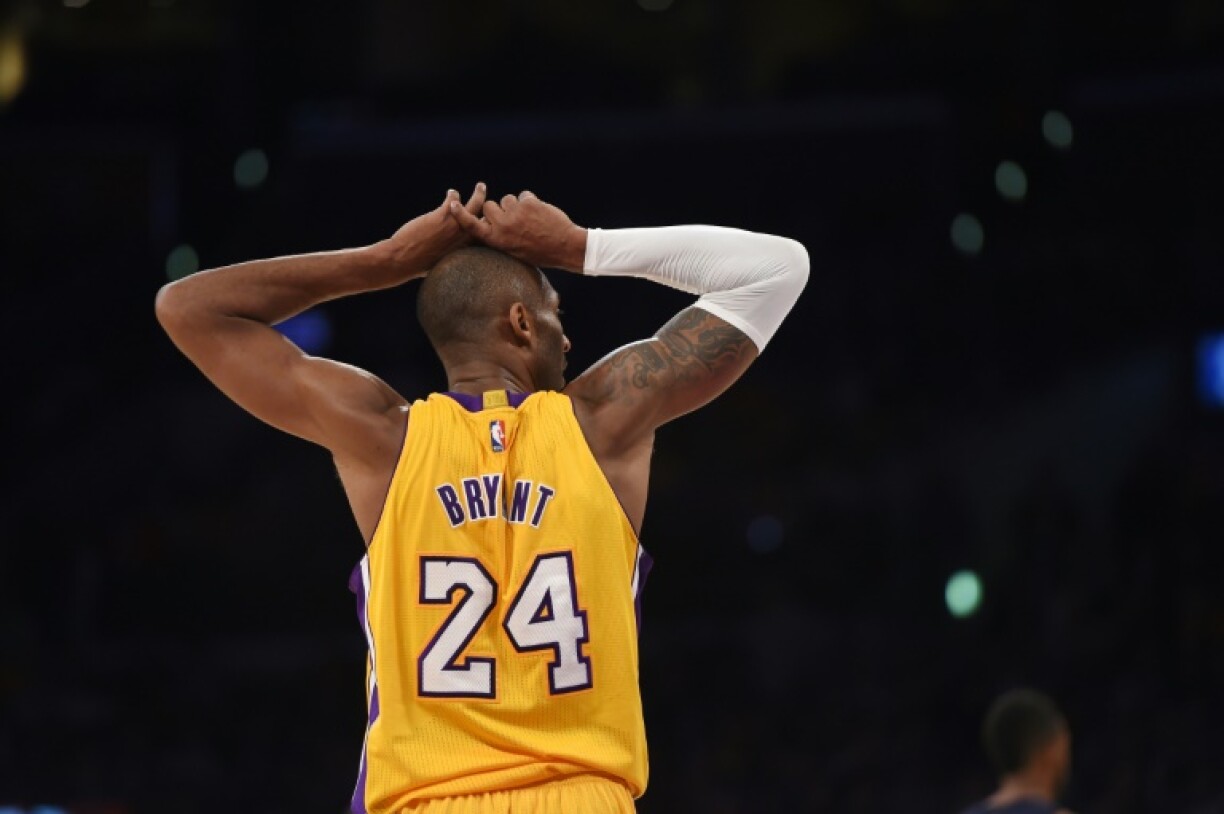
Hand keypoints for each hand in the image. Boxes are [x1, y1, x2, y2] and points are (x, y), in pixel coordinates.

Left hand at [382, 183, 487, 278]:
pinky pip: (454, 200)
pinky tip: (451, 192)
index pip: (484, 235)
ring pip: (474, 205)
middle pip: (484, 218)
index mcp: (465, 250)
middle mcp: (464, 238)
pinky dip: (453, 194)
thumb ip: (450, 254)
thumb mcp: (441, 263)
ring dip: (479, 194)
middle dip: (489, 205)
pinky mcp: (441, 217)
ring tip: (481, 186)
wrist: (402, 260)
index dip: (489, 225)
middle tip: (489, 198)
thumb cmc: (417, 263)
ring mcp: (454, 227)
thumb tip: (449, 250)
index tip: (490, 218)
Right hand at [448, 189, 587, 272]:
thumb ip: (500, 235)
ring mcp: (515, 214)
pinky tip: (540, 213)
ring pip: (507, 199)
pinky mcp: (528, 203)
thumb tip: (488, 222)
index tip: (453, 205)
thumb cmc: (539, 251)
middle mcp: (503, 226)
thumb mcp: (514, 250)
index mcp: (497, 240)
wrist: (564, 247)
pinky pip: (524, 195)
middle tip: (512, 218)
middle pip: (489, 206)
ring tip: (530, 219)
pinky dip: (531, 201)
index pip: (472, 226)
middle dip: (498, 208)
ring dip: (517, 205)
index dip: (462, 215)